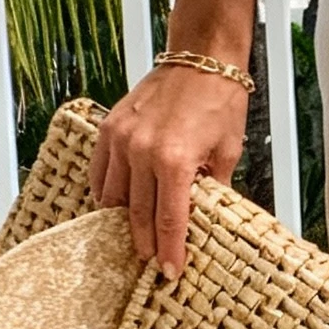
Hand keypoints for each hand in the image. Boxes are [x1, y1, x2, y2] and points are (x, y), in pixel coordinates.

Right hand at [89, 61, 248, 279]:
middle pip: (137, 213)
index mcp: (174, 160)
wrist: (201, 57)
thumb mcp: (228, 151)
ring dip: (123, 220)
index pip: (169, 219)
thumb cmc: (219, 100)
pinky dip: (105, 191)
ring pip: (112, 196)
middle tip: (152, 261)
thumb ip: (213, 187)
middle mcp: (142, 151)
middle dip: (146, 242)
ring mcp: (121, 139)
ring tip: (135, 236)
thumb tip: (203, 217)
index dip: (170, 249)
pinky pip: (100, 171)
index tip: (170, 271)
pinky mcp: (109, 128)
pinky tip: (115, 204)